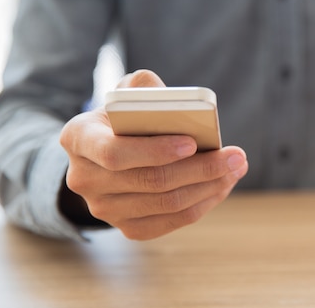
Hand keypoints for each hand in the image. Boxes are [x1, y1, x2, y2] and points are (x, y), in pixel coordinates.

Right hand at [59, 69, 247, 239]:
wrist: (107, 151)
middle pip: (150, 181)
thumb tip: (169, 99)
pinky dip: (202, 204)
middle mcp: (84, 179)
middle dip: (200, 169)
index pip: (115, 153)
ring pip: (166, 204)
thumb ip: (142, 87)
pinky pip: (171, 221)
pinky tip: (222, 186)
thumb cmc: (123, 117)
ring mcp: (103, 209)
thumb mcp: (125, 94)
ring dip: (209, 187)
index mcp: (78, 139)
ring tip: (236, 168)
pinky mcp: (127, 226)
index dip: (154, 151)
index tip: (192, 142)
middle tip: (235, 156)